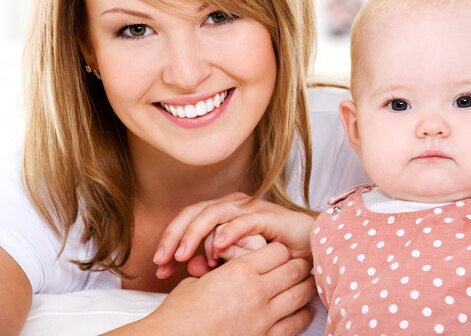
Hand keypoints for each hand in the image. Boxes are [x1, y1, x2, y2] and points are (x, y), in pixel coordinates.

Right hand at [107, 243, 316, 335]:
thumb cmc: (178, 314)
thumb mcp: (199, 281)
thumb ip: (223, 271)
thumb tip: (228, 268)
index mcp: (239, 272)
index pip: (277, 251)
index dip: (280, 250)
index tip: (281, 253)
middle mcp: (256, 292)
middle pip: (293, 270)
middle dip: (299, 264)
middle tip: (303, 263)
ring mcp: (263, 318)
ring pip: (299, 295)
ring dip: (306, 286)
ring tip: (309, 282)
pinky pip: (294, 325)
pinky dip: (303, 315)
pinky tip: (305, 310)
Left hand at [153, 192, 314, 277]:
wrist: (310, 245)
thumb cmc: (275, 250)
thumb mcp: (238, 260)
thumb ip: (215, 261)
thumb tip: (191, 267)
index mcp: (223, 211)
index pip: (188, 220)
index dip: (170, 241)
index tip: (159, 268)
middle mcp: (233, 204)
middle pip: (194, 213)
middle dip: (174, 237)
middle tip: (162, 261)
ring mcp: (250, 208)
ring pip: (213, 214)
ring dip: (195, 234)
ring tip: (183, 256)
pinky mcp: (268, 216)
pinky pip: (244, 221)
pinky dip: (229, 232)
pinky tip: (218, 247)